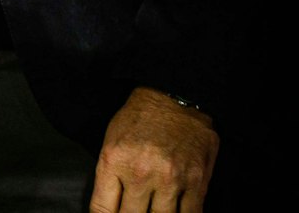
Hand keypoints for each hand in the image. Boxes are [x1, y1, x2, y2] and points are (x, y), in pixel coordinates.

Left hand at [90, 88, 218, 212]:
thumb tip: (108, 210)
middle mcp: (140, 172)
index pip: (102, 209)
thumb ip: (107, 179)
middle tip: (134, 210)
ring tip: (152, 210)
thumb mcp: (110, 142)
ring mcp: (170, 179)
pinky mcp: (197, 181)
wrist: (173, 97)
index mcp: (114, 161)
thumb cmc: (138, 120)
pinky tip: (174, 212)